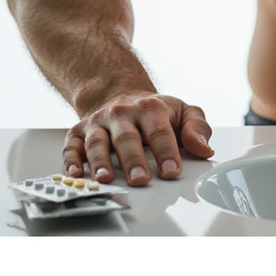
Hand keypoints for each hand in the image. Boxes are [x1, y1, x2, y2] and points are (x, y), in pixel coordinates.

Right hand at [62, 93, 214, 186]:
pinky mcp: (78, 132)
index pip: (159, 131)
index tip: (172, 171)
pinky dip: (71, 159)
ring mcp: (98, 122)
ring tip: (107, 179)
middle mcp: (121, 113)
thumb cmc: (154, 111)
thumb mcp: (181, 111)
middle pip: (127, 138)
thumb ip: (196, 128)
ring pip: (97, 142)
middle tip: (141, 180)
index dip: (167, 152)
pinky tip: (76, 172)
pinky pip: (71, 146)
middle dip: (134, 160)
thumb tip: (204, 149)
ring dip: (101, 161)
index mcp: (150, 108)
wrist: (120, 95)